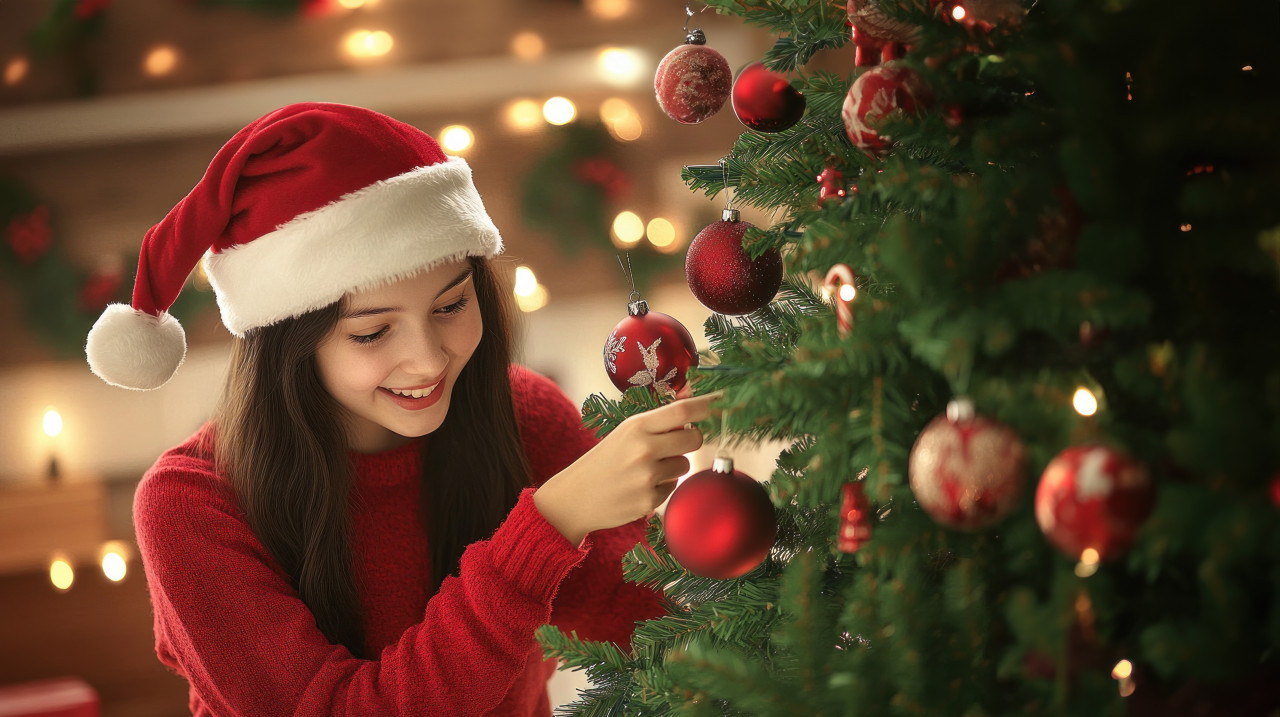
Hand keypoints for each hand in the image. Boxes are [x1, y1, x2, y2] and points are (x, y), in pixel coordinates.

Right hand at [534, 392, 718, 543]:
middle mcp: (645, 450)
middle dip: (692, 439)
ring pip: (685, 465)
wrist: (573, 497)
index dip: (709, 404)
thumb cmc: (604, 460)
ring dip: (673, 466)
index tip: (726, 399)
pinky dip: (661, 486)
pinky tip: (638, 486)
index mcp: (637, 426)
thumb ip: (657, 424)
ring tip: (644, 469)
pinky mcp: (649, 501)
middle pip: (694, 438)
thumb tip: (694, 410)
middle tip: (675, 443)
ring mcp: (647, 477)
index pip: (683, 411)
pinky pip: (673, 487)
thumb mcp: (625, 433)